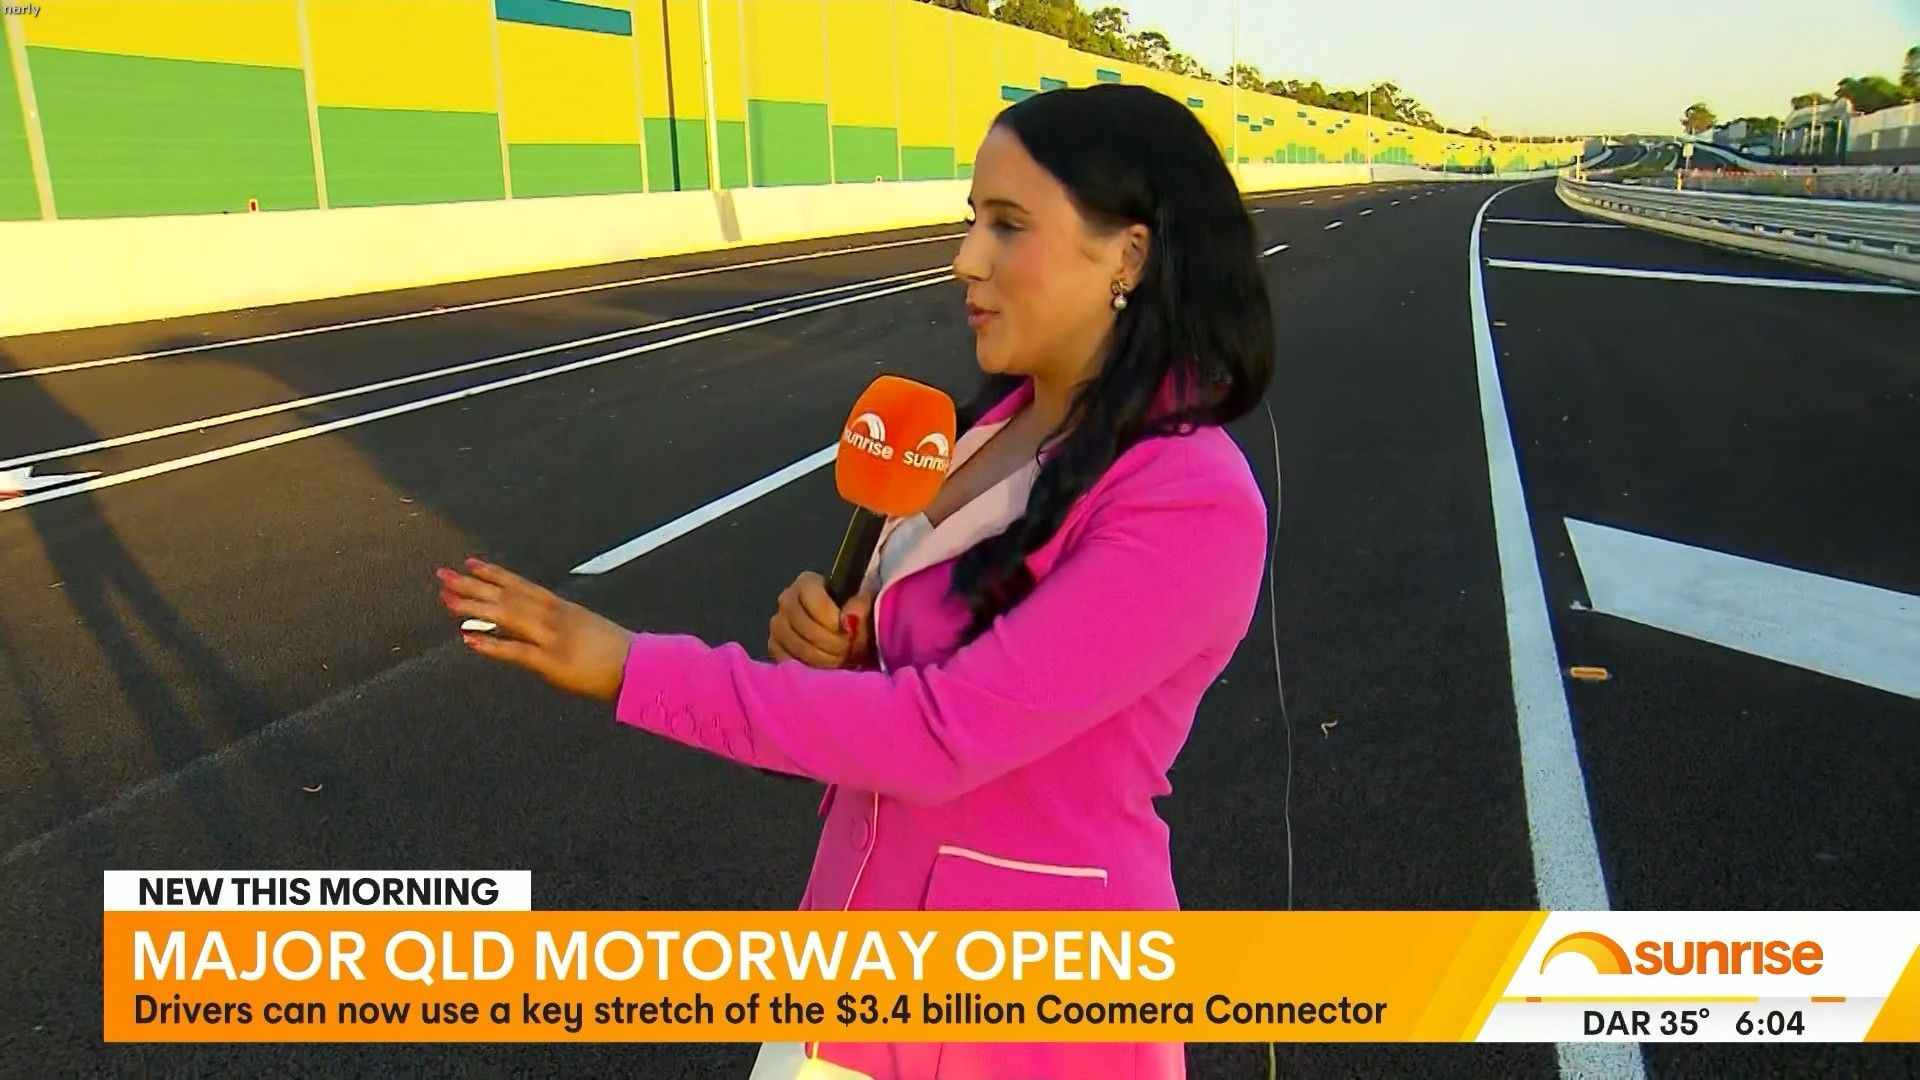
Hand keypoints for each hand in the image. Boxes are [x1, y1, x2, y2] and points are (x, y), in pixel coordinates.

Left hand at [437, 557, 634, 701]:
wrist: (639, 667)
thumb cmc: (615, 651)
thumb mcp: (585, 627)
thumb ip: (560, 624)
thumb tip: (538, 627)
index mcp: (561, 607)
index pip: (521, 585)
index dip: (494, 574)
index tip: (469, 563)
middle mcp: (553, 616)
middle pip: (506, 596)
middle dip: (472, 585)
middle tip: (442, 576)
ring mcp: (551, 637)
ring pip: (507, 616)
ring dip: (474, 607)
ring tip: (446, 600)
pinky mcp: (551, 662)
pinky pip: (516, 651)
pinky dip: (491, 644)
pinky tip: (467, 639)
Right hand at [768, 571, 873, 668]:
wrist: (849, 635)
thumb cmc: (857, 616)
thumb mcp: (866, 606)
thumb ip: (861, 608)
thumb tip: (850, 616)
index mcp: (807, 583)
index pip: (813, 599)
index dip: (831, 618)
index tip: (849, 631)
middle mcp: (786, 600)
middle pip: (802, 624)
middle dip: (829, 642)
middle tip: (849, 652)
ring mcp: (778, 624)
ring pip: (793, 643)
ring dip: (820, 658)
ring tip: (840, 661)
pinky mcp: (774, 646)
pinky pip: (784, 659)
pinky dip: (805, 667)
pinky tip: (823, 669)